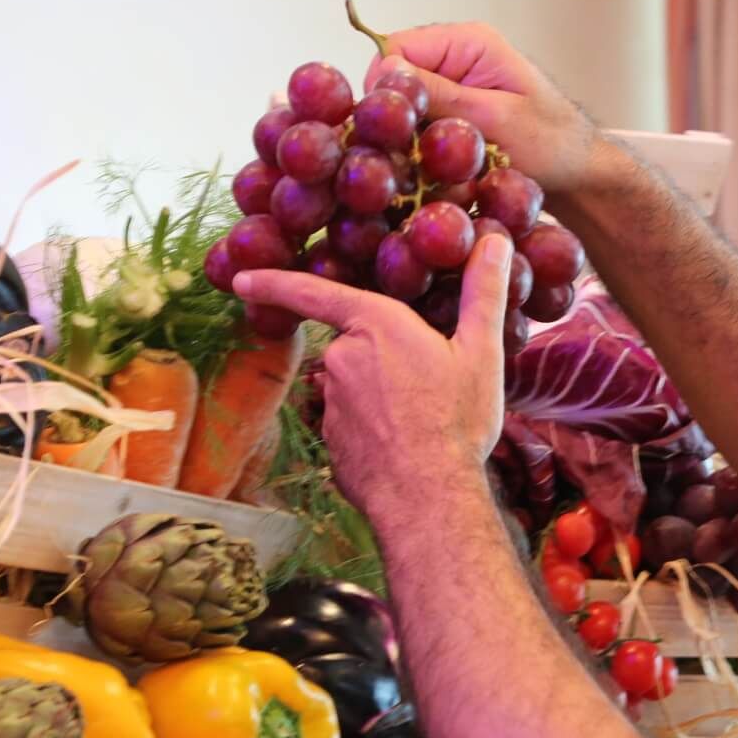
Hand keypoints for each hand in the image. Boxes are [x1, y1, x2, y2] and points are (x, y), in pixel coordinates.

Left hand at [232, 235, 512, 521]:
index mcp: (375, 323)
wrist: (428, 497)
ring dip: (381, 396)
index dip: (274, 282)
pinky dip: (374, 429)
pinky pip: (352, 422)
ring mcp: (331, 402)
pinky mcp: (330, 440)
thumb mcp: (481, 352)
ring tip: (424, 420)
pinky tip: (405, 444)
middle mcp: (342, 358)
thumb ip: (484, 292)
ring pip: (355, 386)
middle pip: (355, 344)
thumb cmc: (456, 421)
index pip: (313, 293)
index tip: (241, 279)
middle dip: (384, 360)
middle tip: (431, 385)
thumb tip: (495, 240)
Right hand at [365, 25, 601, 195]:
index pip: (396, 48)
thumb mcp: (494, 119)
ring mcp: (457, 88)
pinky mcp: (458, 116)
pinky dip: (428, 149)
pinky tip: (444, 169)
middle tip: (414, 154)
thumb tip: (386, 75)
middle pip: (398, 78)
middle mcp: (458, 58)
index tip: (394, 128)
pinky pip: (424, 127)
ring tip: (435, 166)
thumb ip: (441, 95)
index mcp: (469, 43)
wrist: (580, 175)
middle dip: (401, 116)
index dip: (387, 87)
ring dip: (415, 138)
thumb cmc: (552, 144)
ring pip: (409, 108)